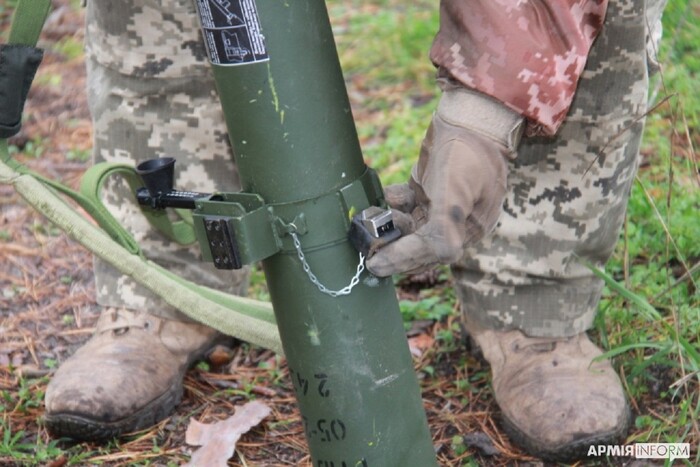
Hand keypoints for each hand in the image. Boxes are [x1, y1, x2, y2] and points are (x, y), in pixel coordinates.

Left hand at [366, 88, 522, 276]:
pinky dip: (391, 204)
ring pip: (408, 226)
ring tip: (373, 215)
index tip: (375, 264)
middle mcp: (455, 223)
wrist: (470, 116)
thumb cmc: (466, 154)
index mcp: (469, 229)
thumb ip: (447, 226)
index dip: (402, 260)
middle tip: (364, 246)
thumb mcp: (456, 192)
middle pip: (418, 245)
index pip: (432, 253)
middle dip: (391, 244)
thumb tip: (444, 257)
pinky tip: (384, 197)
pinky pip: (405, 205)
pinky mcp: (427, 190)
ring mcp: (439, 206)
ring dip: (389, 223)